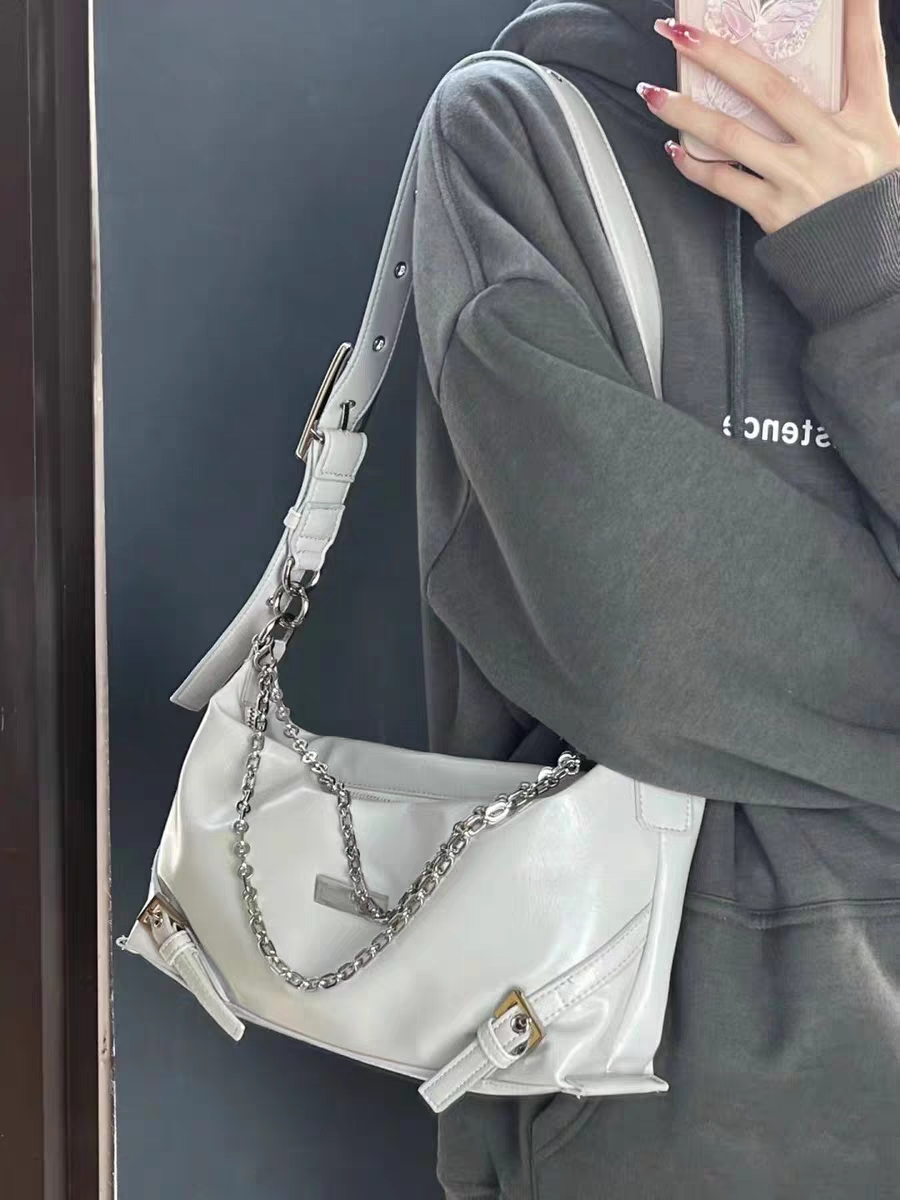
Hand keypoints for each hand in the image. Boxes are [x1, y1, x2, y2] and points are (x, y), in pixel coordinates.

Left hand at [634, 0, 899, 232]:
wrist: (870, 271)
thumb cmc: (872, 206)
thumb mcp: (881, 147)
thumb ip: (848, 112)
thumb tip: (807, 82)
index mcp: (869, 121)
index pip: (864, 54)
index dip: (855, 14)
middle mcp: (833, 145)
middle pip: (769, 88)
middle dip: (720, 55)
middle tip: (680, 34)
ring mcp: (801, 179)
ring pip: (732, 136)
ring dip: (685, 112)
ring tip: (652, 93)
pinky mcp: (776, 213)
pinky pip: (725, 184)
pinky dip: (695, 167)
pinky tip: (672, 150)